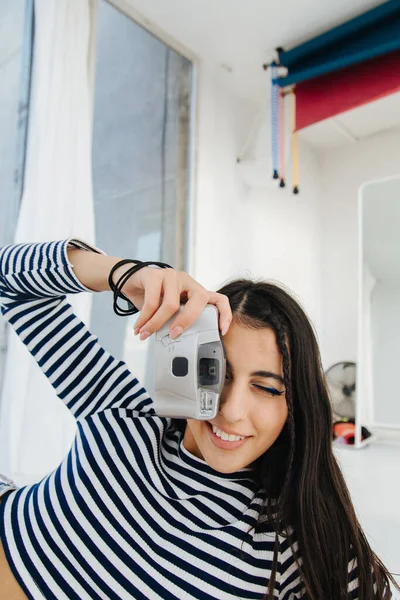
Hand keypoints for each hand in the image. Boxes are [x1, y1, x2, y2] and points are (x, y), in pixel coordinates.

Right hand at [117, 266, 231, 340]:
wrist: (129, 282)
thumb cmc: (152, 299)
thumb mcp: (169, 310)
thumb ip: (177, 320)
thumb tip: (178, 343)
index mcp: (195, 291)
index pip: (218, 299)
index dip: (224, 315)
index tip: (221, 332)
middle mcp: (187, 281)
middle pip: (199, 300)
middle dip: (187, 321)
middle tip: (173, 335)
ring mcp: (171, 275)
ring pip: (171, 305)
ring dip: (155, 324)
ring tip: (144, 334)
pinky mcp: (154, 275)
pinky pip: (152, 302)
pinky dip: (144, 318)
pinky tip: (138, 327)